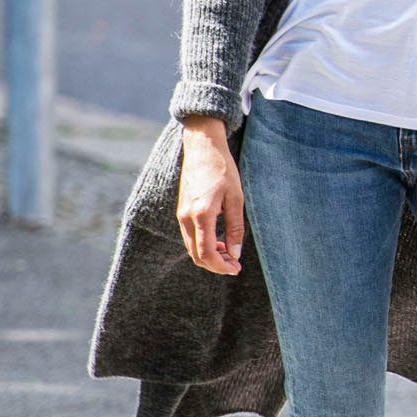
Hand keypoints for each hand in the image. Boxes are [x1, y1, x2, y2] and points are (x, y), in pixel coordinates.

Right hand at [175, 117, 244, 275]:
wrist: (202, 147)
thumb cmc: (222, 169)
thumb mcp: (236, 199)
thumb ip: (235, 228)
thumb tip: (235, 254)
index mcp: (201, 213)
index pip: (206, 252)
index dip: (220, 266)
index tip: (236, 269)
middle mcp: (186, 217)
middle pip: (196, 255)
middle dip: (215, 265)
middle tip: (235, 266)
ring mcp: (181, 214)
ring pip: (192, 247)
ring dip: (209, 256)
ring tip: (229, 255)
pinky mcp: (181, 211)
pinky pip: (190, 237)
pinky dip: (203, 245)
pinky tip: (218, 242)